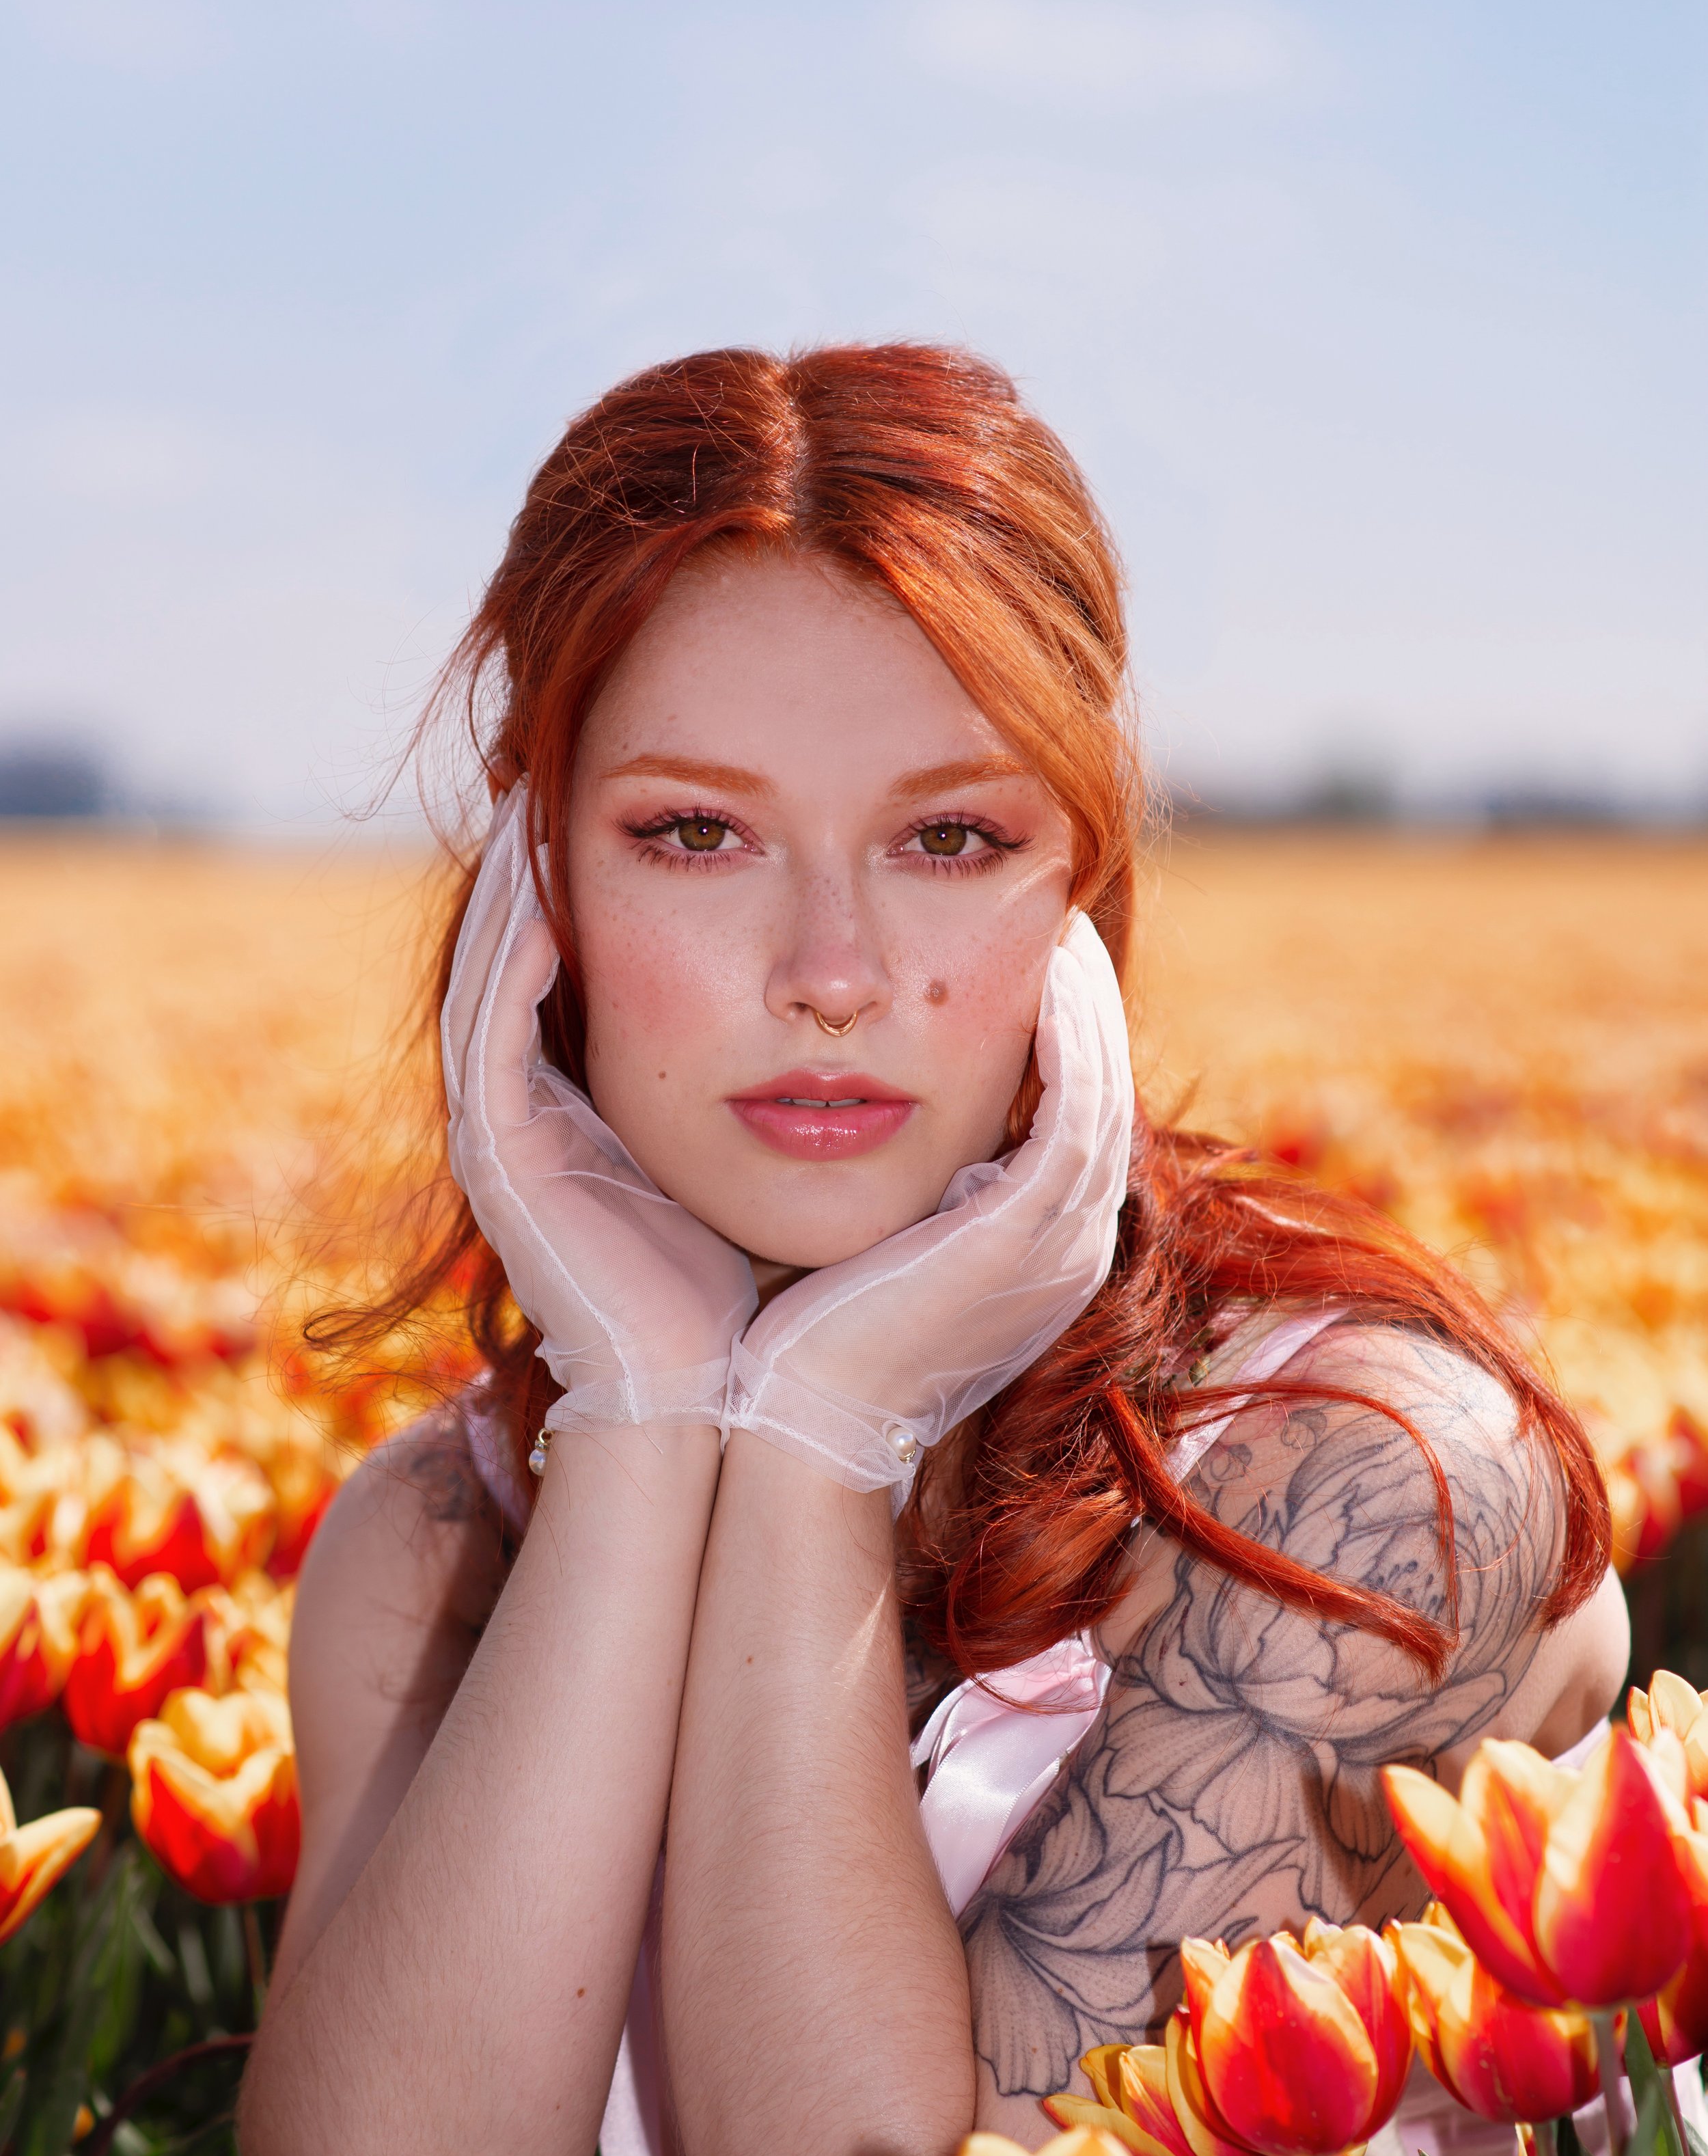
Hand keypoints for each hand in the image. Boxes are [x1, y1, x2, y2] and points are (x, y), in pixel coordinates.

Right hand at [442, 786, 757, 1431]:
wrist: (711, 1391)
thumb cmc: (746, 1281)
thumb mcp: (749, 1152)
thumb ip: (760, 1080)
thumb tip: (835, 1003)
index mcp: (578, 1105)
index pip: (564, 961)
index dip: (581, 875)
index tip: (623, 796)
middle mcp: (525, 1108)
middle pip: (511, 949)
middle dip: (530, 858)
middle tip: (553, 764)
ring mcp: (501, 1130)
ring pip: (488, 971)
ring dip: (510, 882)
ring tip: (536, 794)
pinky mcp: (496, 1153)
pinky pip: (487, 1029)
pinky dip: (508, 956)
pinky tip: (541, 891)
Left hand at [723, 910, 1133, 1502]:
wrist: (800, 1419)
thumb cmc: (814, 1338)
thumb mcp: (892, 1253)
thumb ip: (920, 1201)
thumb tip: (900, 1135)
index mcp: (1040, 1259)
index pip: (1078, 1128)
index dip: (1073, 1046)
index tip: (1042, 976)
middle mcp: (1068, 1253)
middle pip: (1106, 1102)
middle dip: (1093, 1014)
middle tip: (1065, 934)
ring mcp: (1057, 1247)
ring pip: (1102, 1097)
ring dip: (1089, 1012)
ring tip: (1063, 937)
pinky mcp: (1026, 1234)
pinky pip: (1076, 1114)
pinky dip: (1073, 1044)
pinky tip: (1050, 984)